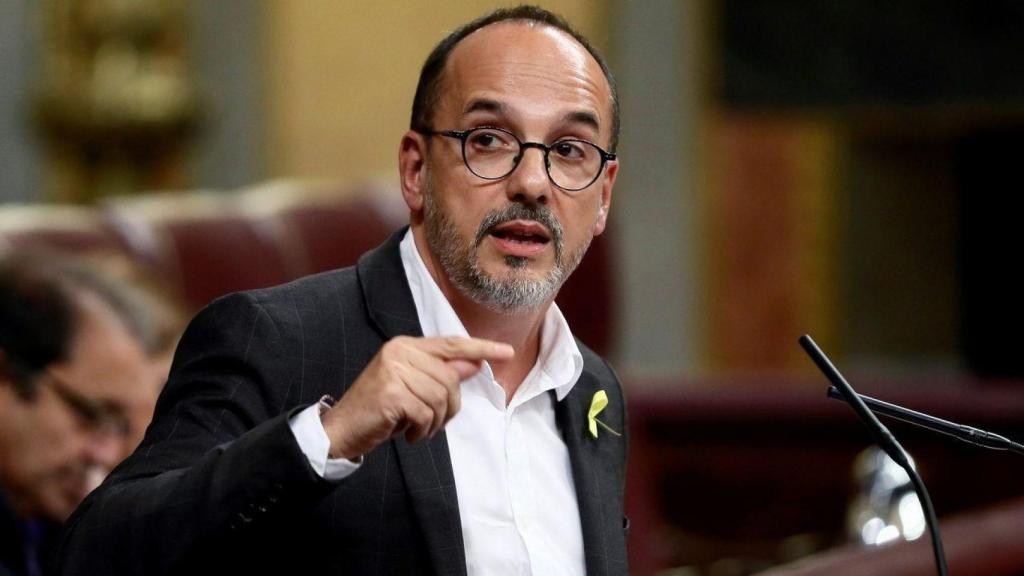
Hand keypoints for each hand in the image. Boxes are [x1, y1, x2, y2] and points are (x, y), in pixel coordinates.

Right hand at [321, 336, 513, 459]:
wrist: (343, 429)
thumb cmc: (381, 410)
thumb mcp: (414, 388)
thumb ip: (442, 373)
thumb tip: (475, 363)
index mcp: (406, 346)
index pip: (451, 344)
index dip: (481, 348)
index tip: (507, 353)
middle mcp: (399, 351)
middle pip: (450, 378)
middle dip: (448, 407)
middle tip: (430, 422)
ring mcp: (393, 370)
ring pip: (441, 397)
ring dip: (434, 422)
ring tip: (417, 428)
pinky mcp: (391, 393)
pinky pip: (426, 413)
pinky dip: (421, 430)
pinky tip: (407, 433)